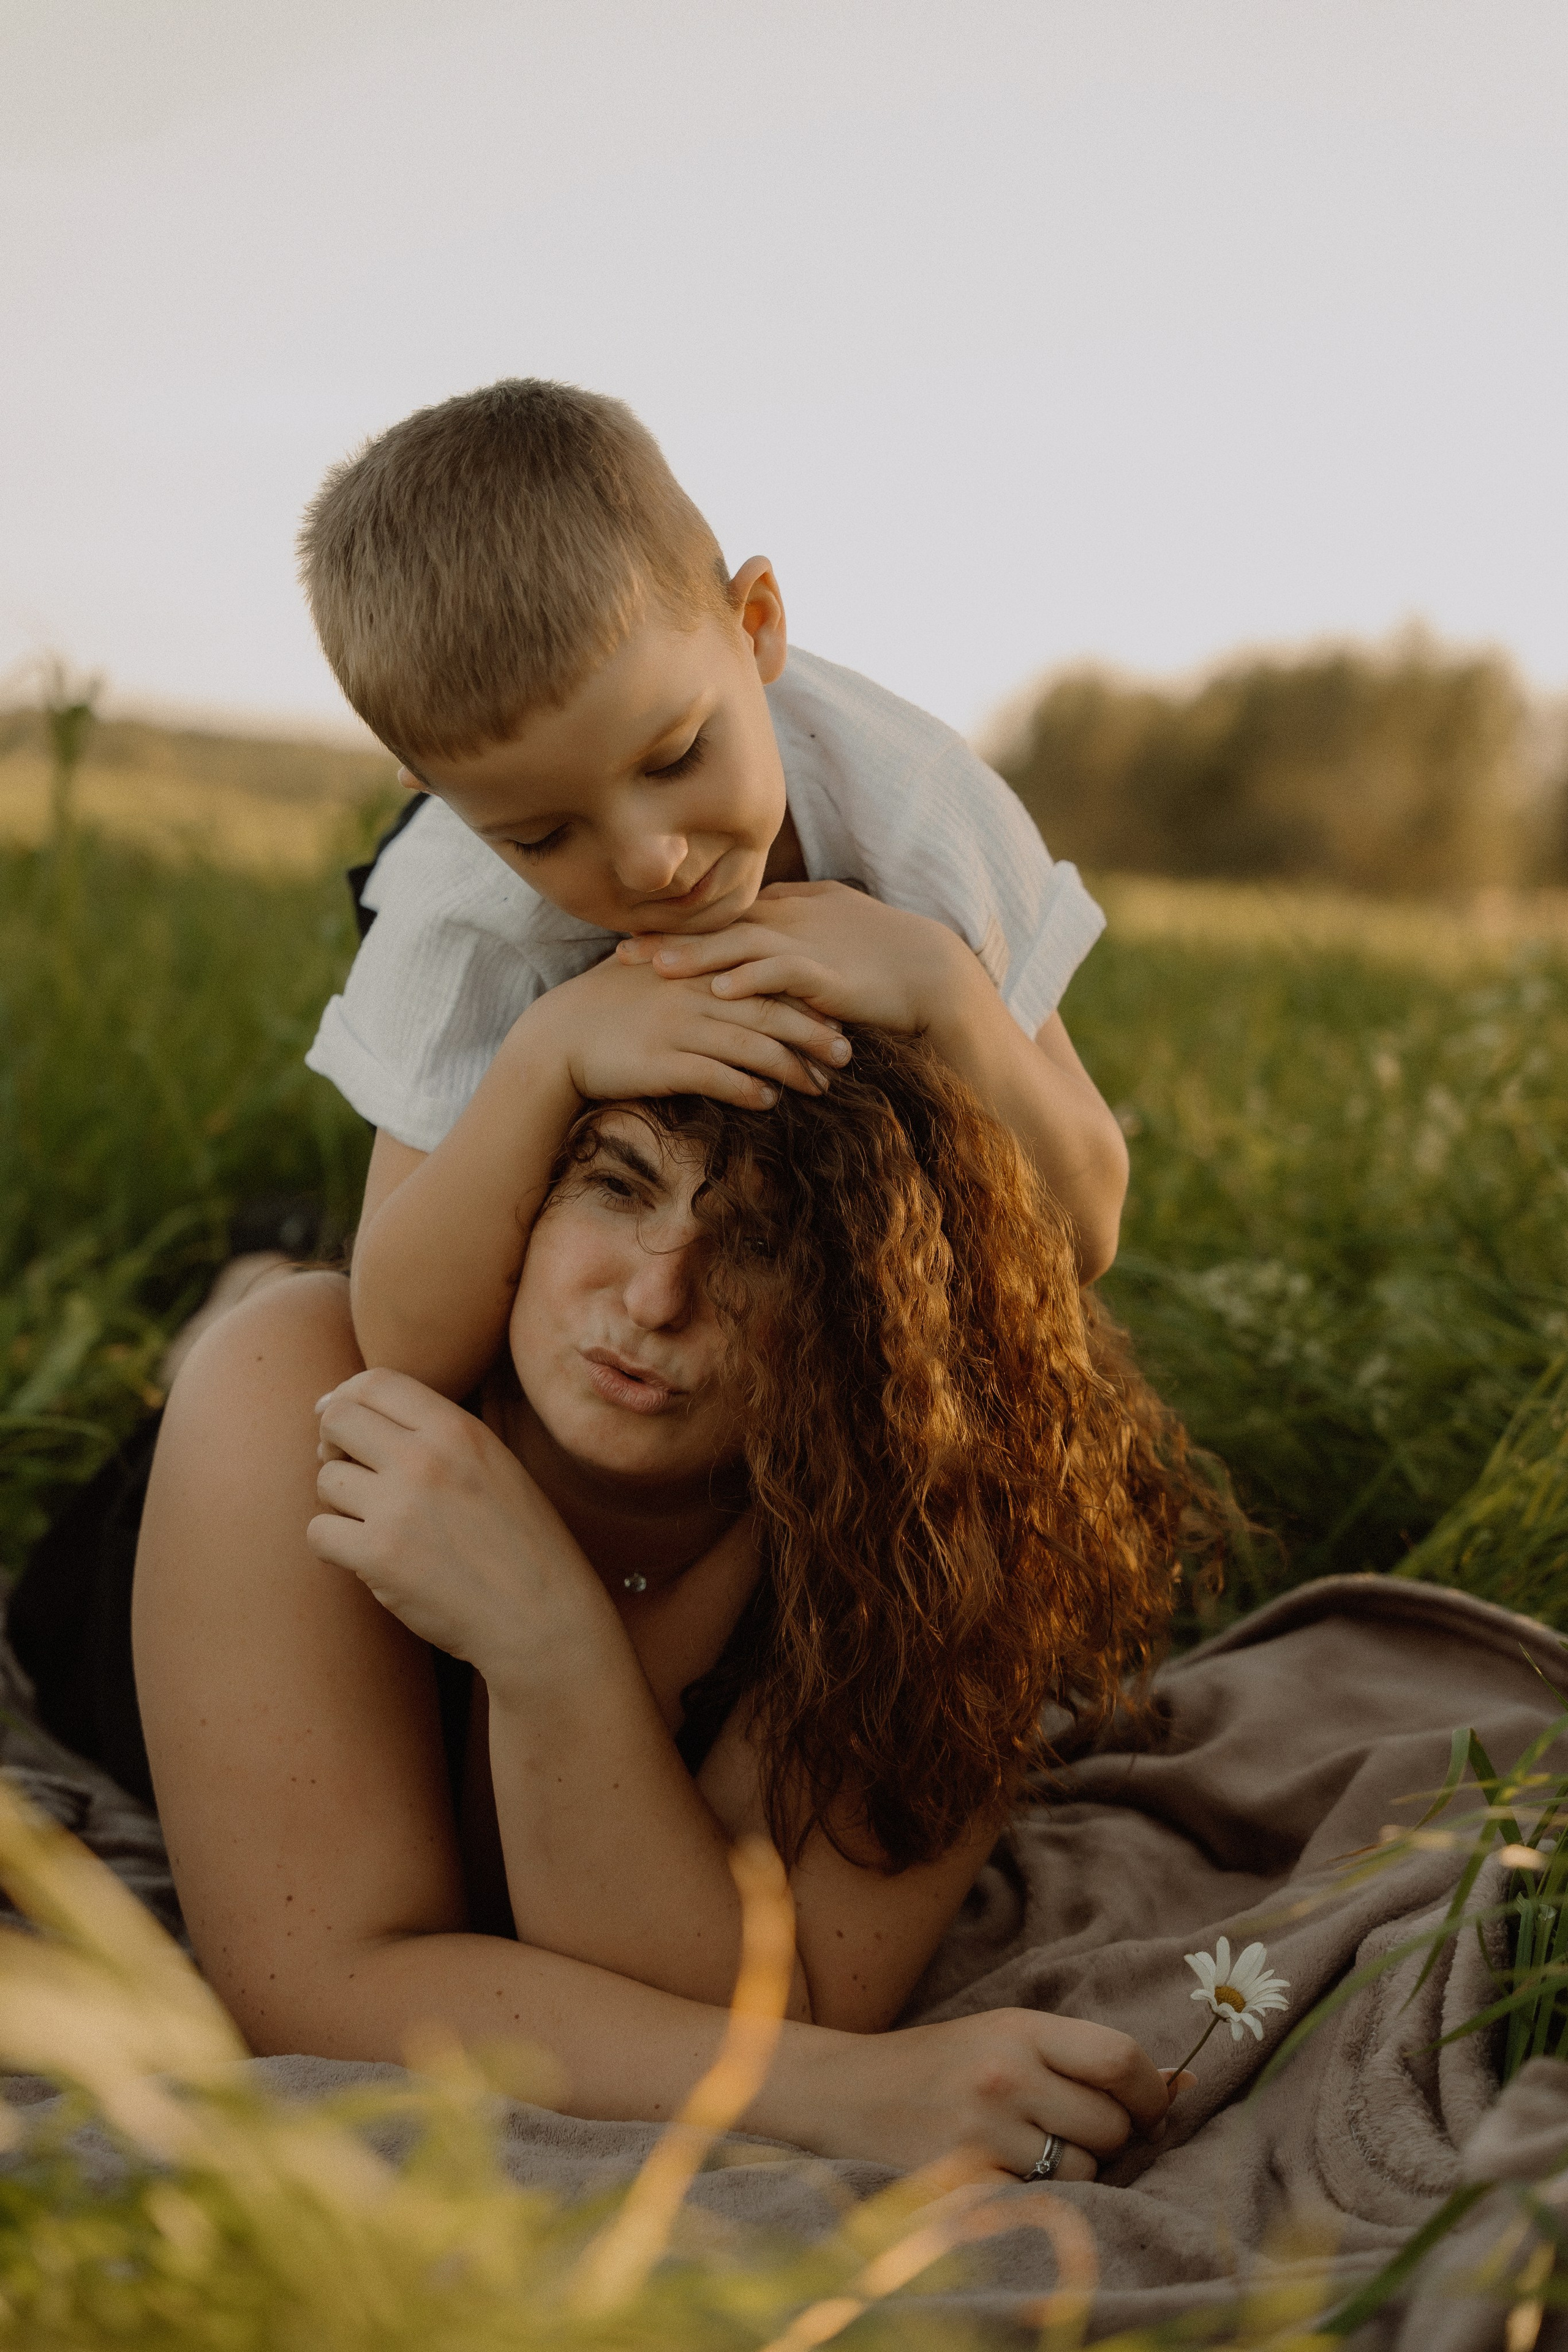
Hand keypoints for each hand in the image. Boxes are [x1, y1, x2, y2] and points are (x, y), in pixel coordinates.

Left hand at [307, 1368, 611, 1688]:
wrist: (542, 1617)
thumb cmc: (518, 1542)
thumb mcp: (494, 1464)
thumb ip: (436, 1434)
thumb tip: (345, 1409)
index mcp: (458, 1429)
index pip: (375, 1382)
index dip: (346, 1398)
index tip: (339, 1424)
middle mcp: (425, 1458)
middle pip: (336, 1420)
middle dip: (332, 1444)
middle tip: (352, 1473)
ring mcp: (399, 1506)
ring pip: (325, 1480)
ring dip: (340, 1502)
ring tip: (377, 1524)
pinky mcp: (378, 1556)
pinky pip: (319, 1532)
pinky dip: (334, 1545)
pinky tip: (367, 1557)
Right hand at [529, 949, 851, 1112]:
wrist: (556, 1038)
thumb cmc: (608, 1007)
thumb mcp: (656, 975)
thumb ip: (698, 968)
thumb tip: (737, 974)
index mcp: (696, 969)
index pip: (763, 978)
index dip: (805, 996)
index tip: (839, 1013)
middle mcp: (693, 993)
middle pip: (769, 1011)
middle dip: (813, 1033)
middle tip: (848, 1054)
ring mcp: (677, 1028)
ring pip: (751, 1046)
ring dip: (791, 1069)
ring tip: (820, 1087)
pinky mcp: (662, 1063)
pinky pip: (716, 1076)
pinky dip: (747, 1090)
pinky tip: (769, 1101)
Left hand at [616, 881, 974, 1035]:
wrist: (933, 972)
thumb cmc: (883, 956)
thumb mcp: (829, 933)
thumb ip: (791, 930)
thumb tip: (756, 937)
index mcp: (789, 910)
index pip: (722, 912)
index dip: (677, 923)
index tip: (632, 933)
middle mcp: (791, 921)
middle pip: (717, 925)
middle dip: (668, 939)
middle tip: (619, 954)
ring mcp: (809, 944)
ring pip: (741, 944)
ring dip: (696, 956)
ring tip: (654, 969)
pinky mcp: (828, 974)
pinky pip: (782, 973)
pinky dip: (751, 980)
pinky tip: (719, 992)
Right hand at [791, 2008, 1181, 2180]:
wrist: (846, 2091)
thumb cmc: (941, 2063)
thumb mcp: (1009, 2034)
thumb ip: (1083, 2056)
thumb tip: (1184, 2084)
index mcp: (1021, 2029)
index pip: (1120, 2058)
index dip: (1152, 2092)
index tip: (1151, 2108)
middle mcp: (1005, 2075)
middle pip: (1111, 2124)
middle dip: (1114, 2138)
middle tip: (1084, 2133)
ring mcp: (984, 2132)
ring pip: (1084, 2173)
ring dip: (1080, 2174)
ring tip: (1038, 2154)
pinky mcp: (965, 2183)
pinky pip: (1043, 2204)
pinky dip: (1043, 2199)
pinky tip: (1014, 2178)